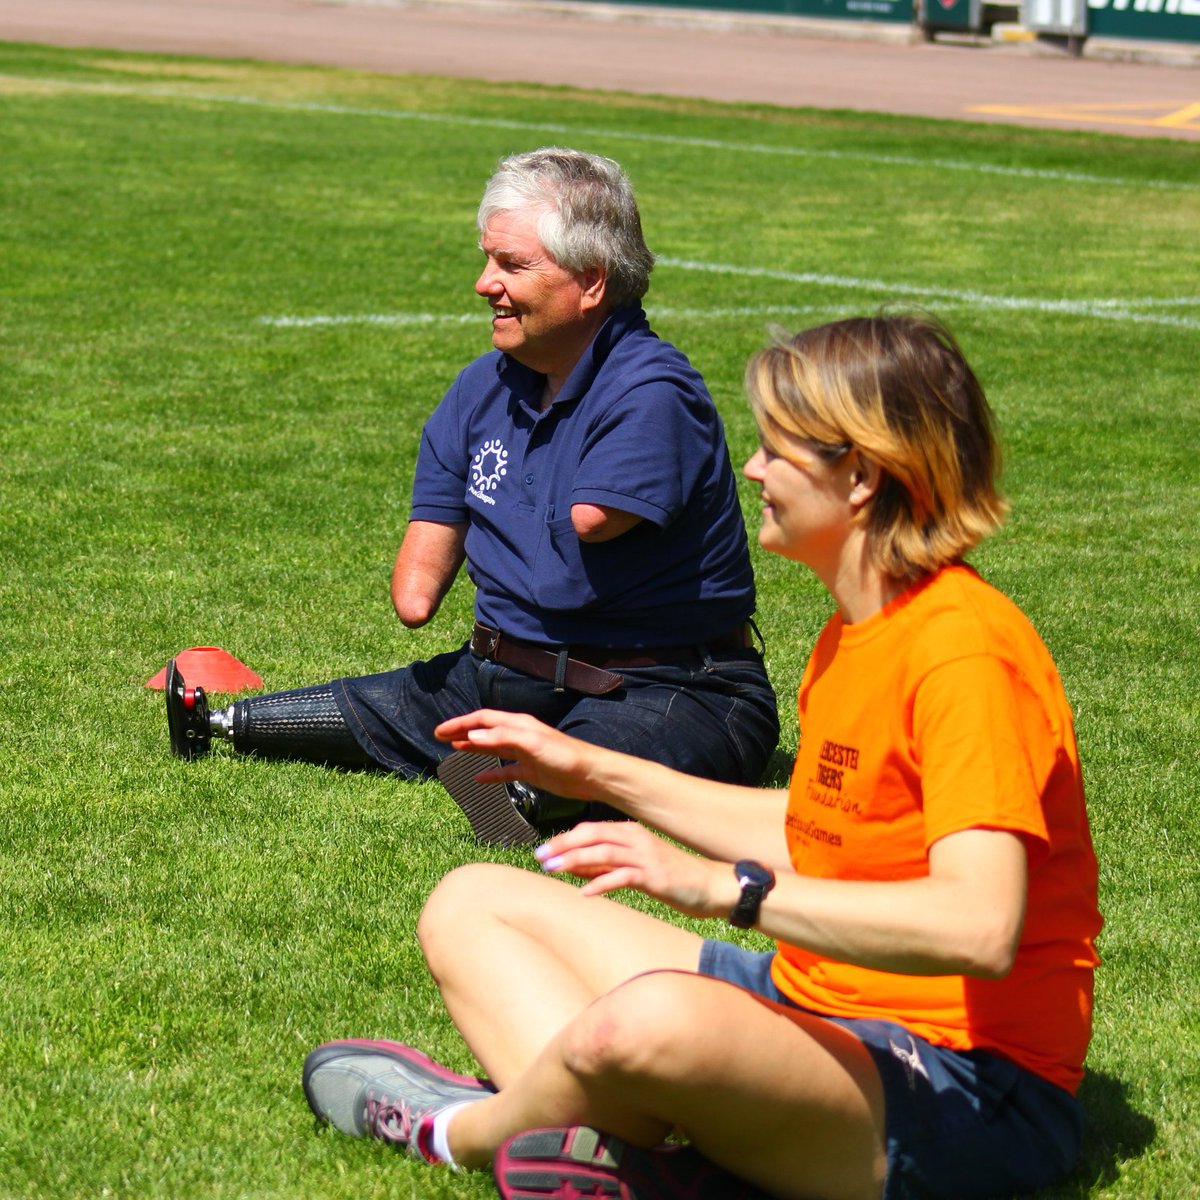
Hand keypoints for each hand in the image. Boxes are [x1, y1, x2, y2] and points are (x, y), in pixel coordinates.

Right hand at [435, 709, 608, 802]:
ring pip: (492, 749)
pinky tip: (478, 779)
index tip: (440, 731)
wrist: (589, 774)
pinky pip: (505, 771)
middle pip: (484, 731)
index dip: (460, 723)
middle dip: (461, 732)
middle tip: (439, 736)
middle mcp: (519, 736)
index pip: (482, 720)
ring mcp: (524, 754)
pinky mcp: (531, 771)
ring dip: (472, 748)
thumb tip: (471, 736)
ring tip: (453, 749)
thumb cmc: (565, 755)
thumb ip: (501, 738)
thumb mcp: (530, 744)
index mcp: (518, 724)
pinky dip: (490, 774)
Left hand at [534, 821, 730, 918]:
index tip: (545, 850)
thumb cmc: (674, 877)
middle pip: (591, 836)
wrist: (712, 885)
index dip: (565, 839)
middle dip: (563, 845)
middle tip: (540, 857)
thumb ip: (608, 865)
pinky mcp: (653, 876)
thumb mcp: (637, 867)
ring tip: (553, 871)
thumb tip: (576, 869)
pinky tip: (584, 892)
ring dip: (574, 861)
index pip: (591, 830)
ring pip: (602, 853)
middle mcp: (636, 838)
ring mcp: (645, 856)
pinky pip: (621, 877)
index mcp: (631, 832)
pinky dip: (600, 883)